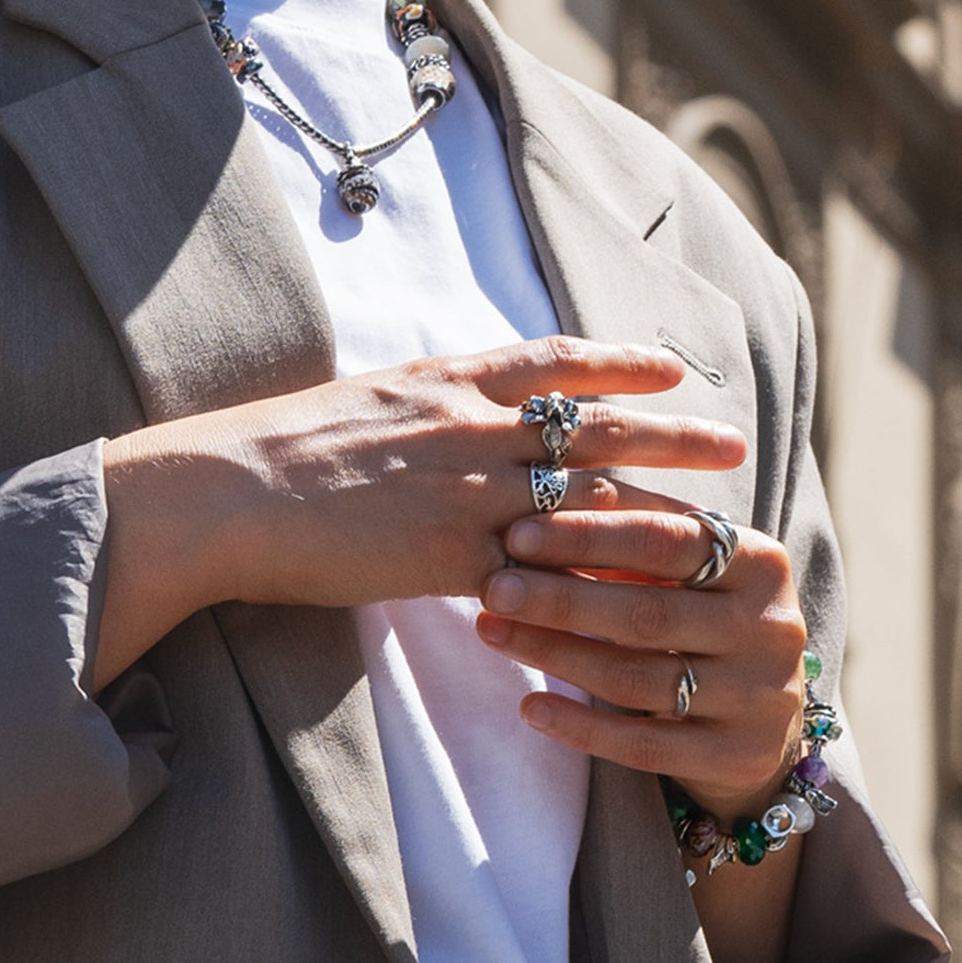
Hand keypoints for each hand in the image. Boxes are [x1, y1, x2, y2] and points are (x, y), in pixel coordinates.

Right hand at [96, 334, 746, 685]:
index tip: (673, 365)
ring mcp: (465, 493)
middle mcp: (471, 428)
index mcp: (445, 380)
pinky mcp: (448, 558)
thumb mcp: (361, 397)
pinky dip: (586, 587)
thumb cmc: (277, 445)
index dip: (621, 361)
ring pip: (584, 503)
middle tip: (733, 439)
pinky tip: (630, 602)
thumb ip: (422, 402)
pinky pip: (537, 574)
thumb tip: (451, 406)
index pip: (554, 360)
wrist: (228, 492)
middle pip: (595, 428)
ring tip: (710, 527)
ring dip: (654, 514)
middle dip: (672, 435)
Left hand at [474, 501, 806, 818]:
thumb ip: (631, 547)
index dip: (588, 536)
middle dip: (560, 599)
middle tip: (492, 588)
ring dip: (555, 655)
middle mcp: (772, 628)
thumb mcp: (685, 576)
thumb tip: (532, 521)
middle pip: (648, 612)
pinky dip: (580, 727)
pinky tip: (530, 707)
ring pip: (637, 678)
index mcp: (762, 563)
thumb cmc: (700, 623)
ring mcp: (760, 698)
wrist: (761, 723)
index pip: (665, 540)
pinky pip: (643, 746)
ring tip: (492, 633)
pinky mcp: (738, 757)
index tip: (516, 534)